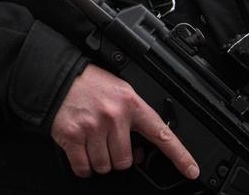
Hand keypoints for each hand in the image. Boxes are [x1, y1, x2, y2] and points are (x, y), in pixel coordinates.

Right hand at [50, 63, 198, 179]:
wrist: (56, 77)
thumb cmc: (88, 85)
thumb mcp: (119, 92)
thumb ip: (133, 118)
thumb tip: (140, 152)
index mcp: (130, 104)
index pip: (161, 134)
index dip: (180, 155)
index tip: (192, 170)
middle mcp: (113, 116)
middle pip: (125, 161)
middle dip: (116, 156)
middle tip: (107, 141)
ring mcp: (92, 127)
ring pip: (104, 166)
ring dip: (98, 161)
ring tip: (92, 140)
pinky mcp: (72, 136)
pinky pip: (84, 167)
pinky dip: (83, 166)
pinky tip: (80, 150)